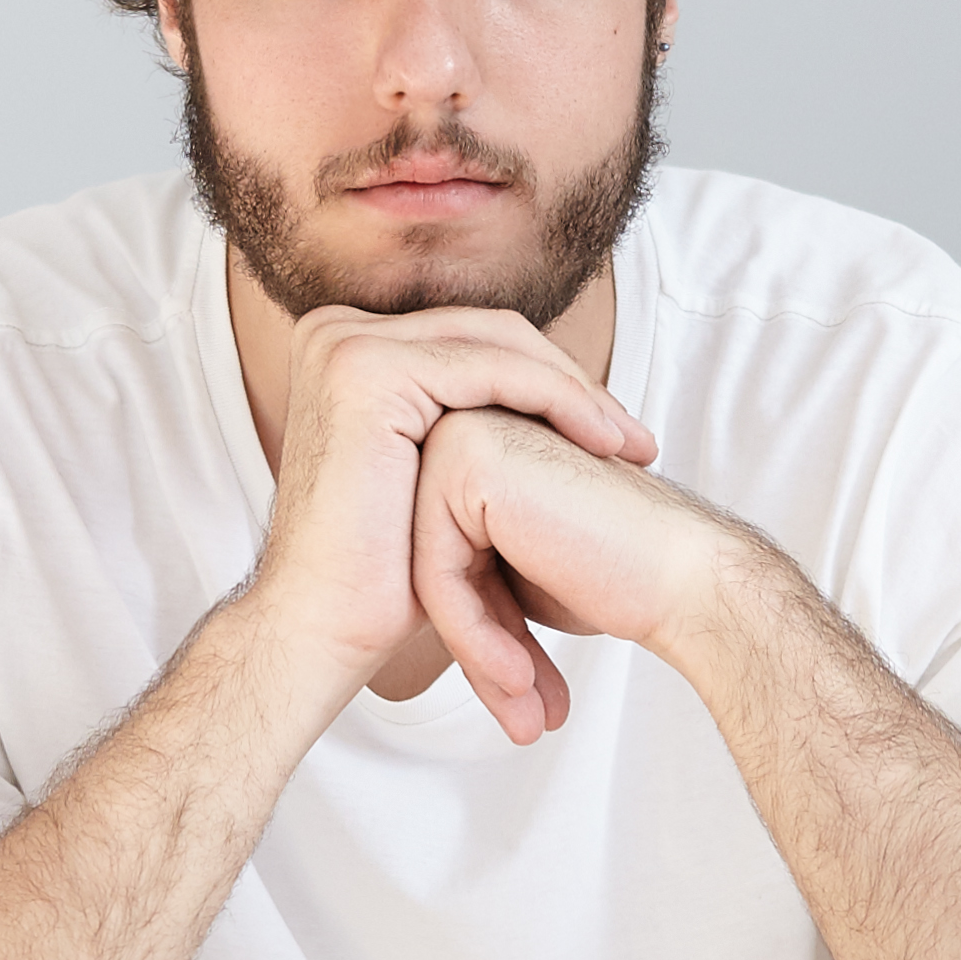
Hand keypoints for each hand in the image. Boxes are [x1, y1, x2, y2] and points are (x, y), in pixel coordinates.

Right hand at [241, 307, 654, 712]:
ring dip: (579, 392)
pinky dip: (559, 400)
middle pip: (491, 334)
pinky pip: (493, 369)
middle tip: (638, 440)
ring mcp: (347, 342)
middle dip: (573, 384)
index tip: (615, 434)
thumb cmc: (380, 576)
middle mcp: (338, 329)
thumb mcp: (434, 481)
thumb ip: (470, 426)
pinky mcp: (369, 367)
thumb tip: (550, 404)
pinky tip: (603, 444)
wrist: (322, 629)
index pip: (475, 341)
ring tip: (632, 447)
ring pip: (501, 345)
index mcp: (350, 346)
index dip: (552, 381)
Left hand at [408, 407, 754, 745]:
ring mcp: (461, 435)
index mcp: (476, 450)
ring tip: (530, 716)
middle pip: (432, 564)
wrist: (686, 578)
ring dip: (481, 655)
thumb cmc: (618, 578)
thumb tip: (401, 615)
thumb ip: (465, 575)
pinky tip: (522, 680)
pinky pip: (438, 573)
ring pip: (429, 574)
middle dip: (481, 650)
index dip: (482, 634)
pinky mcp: (464, 460)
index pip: (443, 557)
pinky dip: (476, 637)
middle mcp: (464, 428)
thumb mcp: (518, 580)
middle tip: (528, 718)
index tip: (520, 693)